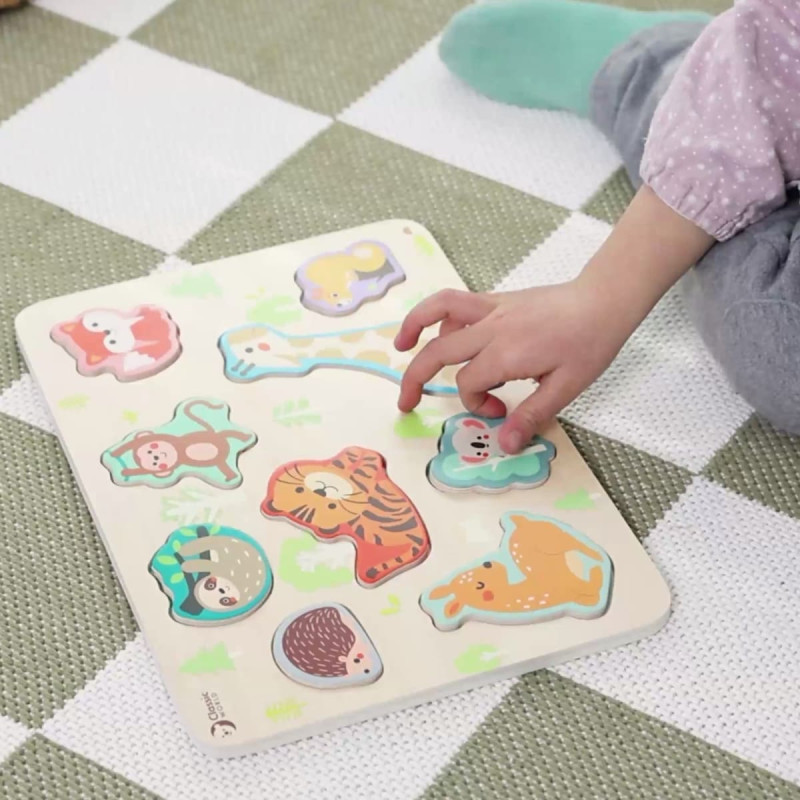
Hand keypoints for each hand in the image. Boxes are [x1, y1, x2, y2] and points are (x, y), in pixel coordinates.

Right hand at [394, 280, 630, 452]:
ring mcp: (492, 310)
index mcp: (505, 354)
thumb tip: (504, 445)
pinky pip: (458, 302)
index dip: (476, 404)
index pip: (467, 384)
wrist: (604, 300)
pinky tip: (443, 332)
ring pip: (439, 311)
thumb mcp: (566, 387)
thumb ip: (531, 415)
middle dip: (414, 379)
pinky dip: (441, 315)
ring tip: (400, 347)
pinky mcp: (498, 300)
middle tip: (406, 404)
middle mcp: (491, 329)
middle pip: (437, 351)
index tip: (499, 411)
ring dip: (413, 326)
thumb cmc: (589, 344)